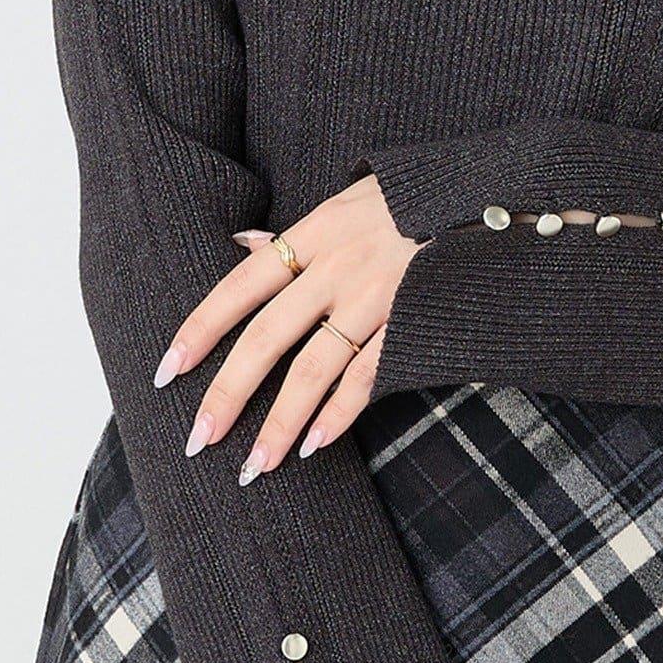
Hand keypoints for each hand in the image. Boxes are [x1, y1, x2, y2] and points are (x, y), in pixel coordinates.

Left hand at [155, 175, 418, 478]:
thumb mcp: (350, 199)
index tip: (168, 370)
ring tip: (255, 465)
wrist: (495, 197)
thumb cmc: (417, 198)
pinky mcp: (413, 322)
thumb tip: (240, 243)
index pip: (242, 284)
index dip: (202, 327)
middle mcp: (340, 265)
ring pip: (314, 369)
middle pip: (268, 336)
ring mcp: (378, 297)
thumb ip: (296, 232)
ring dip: (280, 422)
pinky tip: (314, 445)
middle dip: (228, 392)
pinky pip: (369, 376)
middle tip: (199, 438)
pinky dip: (340, 413)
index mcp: (318, 230)